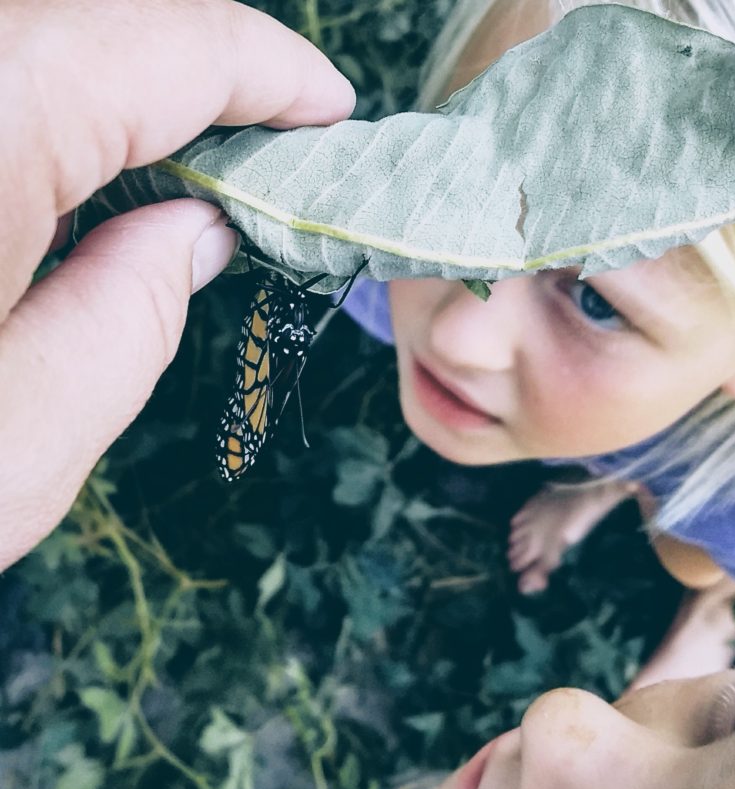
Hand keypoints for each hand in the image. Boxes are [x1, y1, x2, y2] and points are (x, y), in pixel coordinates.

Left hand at [0, 0, 354, 570]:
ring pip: (43, 49)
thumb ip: (132, 311)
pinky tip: (88, 185)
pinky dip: (59, 123)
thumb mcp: (31, 430)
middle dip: (206, 79)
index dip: (270, 70)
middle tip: (283, 155)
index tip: (332, 109)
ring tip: (202, 174)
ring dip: (129, 99)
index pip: (166, 41)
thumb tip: (193, 231)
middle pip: (100, 27)